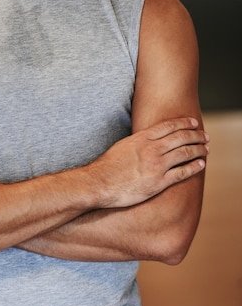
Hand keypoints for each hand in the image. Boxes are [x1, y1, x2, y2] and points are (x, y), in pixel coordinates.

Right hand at [87, 117, 208, 208]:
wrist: (100, 182)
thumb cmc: (108, 165)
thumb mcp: (123, 145)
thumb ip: (138, 141)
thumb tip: (146, 139)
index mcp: (142, 138)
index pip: (169, 126)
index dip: (184, 123)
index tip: (194, 122)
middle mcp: (152, 149)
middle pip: (181, 138)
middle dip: (196, 135)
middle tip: (205, 136)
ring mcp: (157, 165)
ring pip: (185, 153)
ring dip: (198, 149)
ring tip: (206, 148)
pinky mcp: (158, 182)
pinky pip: (182, 173)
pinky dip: (193, 167)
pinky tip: (200, 164)